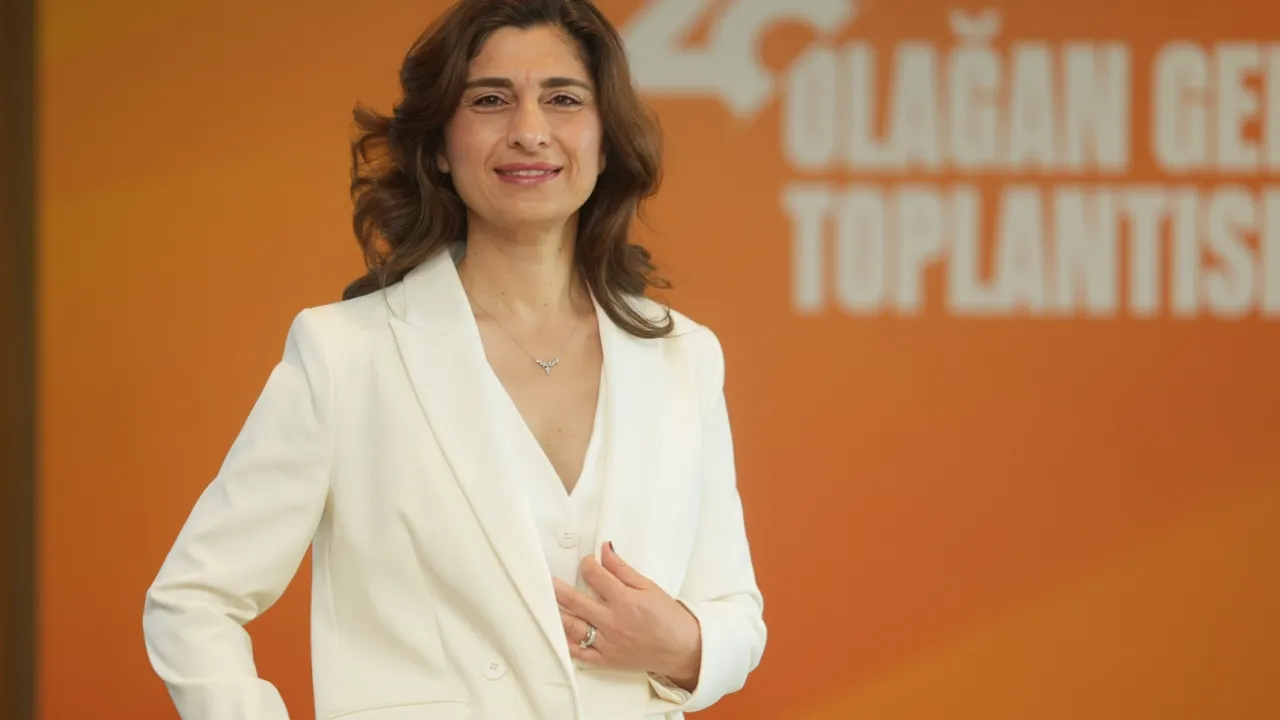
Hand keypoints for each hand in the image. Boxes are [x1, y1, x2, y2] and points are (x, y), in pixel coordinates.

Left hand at [553, 542, 702, 689]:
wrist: (683, 649)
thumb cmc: (668, 617)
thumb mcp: (649, 587)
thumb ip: (623, 569)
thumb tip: (604, 549)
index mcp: (625, 601)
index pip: (596, 576)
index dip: (587, 564)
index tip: (586, 562)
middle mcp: (612, 622)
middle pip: (576, 601)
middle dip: (557, 588)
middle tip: (543, 578)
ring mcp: (607, 643)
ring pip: (573, 627)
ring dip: (556, 613)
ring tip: (544, 603)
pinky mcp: (606, 660)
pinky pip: (580, 654)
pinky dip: (566, 644)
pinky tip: (556, 633)